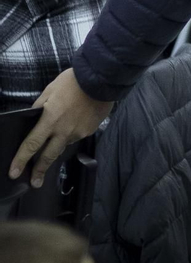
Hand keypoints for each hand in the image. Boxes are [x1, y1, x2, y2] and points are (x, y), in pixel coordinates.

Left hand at [9, 70, 111, 187]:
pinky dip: (72, 131)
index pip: (32, 144)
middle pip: (48, 155)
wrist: (103, 80)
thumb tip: (34, 117)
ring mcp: (79, 132)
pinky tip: (76, 119)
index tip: (14, 173)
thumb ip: (40, 106)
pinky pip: (76, 135)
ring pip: (63, 144)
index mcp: (50, 120)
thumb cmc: (73, 82)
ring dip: (58, 143)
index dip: (21, 160)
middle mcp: (64, 130)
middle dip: (39, 170)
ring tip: (62, 128)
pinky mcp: (90, 130)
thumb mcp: (50, 90)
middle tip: (35, 182)